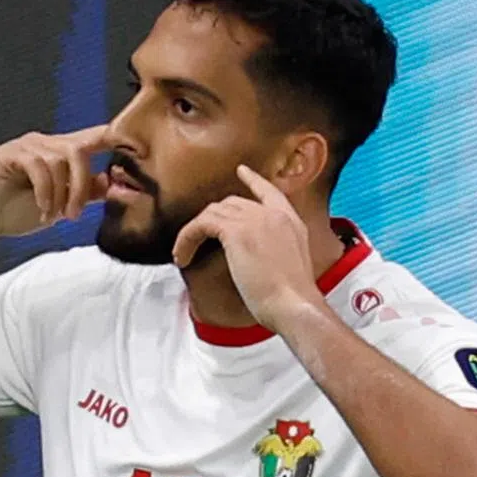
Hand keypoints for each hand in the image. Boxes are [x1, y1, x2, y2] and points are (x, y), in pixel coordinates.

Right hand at [0, 126, 110, 237]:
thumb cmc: (15, 210)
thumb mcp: (61, 204)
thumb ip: (86, 192)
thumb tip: (117, 185)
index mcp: (63, 152)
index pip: (96, 137)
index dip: (118, 138)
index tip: (141, 148)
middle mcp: (47, 143)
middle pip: (81, 149)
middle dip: (82, 184)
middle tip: (74, 214)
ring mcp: (28, 146)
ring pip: (61, 159)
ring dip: (62, 193)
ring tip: (54, 215)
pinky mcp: (10, 154)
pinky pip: (38, 166)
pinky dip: (45, 191)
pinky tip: (42, 209)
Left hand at [172, 165, 324, 329]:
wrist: (294, 305)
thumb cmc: (293, 300)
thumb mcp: (292, 268)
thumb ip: (277, 254)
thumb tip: (258, 262)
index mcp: (292, 222)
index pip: (270, 191)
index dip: (253, 180)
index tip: (241, 171)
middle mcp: (274, 214)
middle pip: (233, 203)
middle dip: (211, 219)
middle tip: (196, 238)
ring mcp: (255, 220)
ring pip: (213, 213)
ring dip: (194, 232)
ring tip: (183, 254)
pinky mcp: (236, 232)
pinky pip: (201, 225)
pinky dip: (187, 239)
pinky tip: (182, 255)